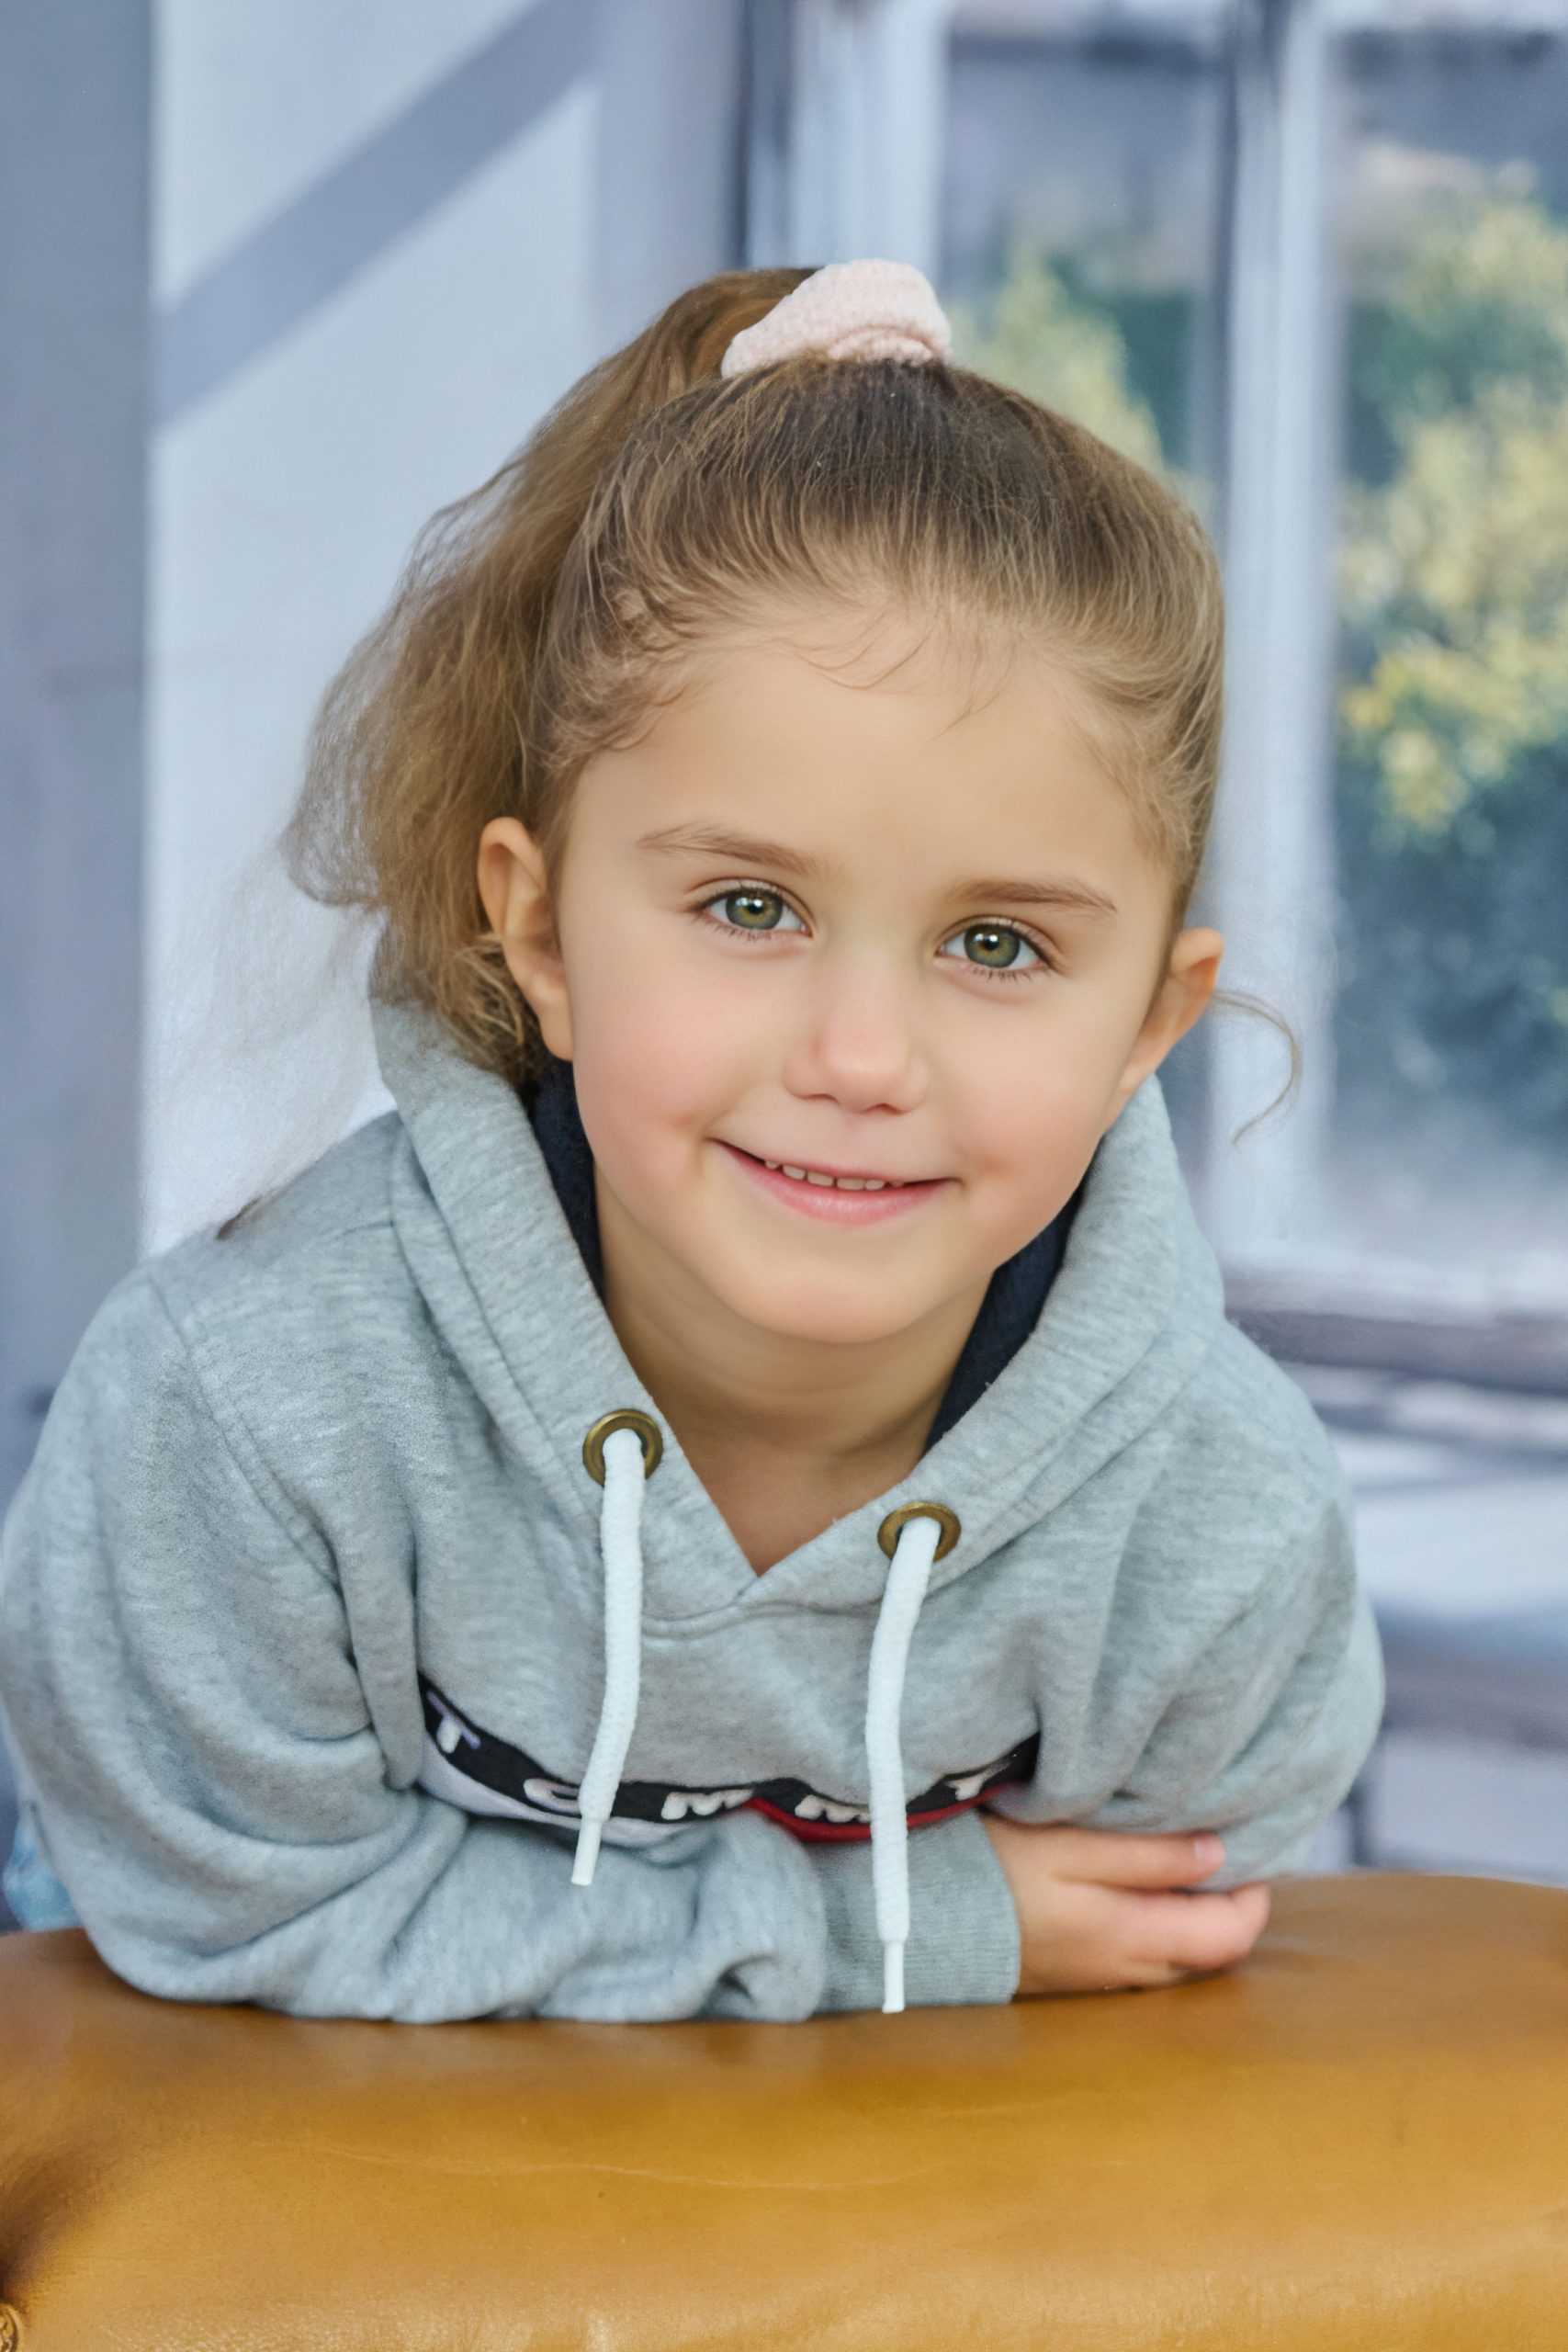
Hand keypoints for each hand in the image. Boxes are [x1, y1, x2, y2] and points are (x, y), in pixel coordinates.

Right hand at [980, 1814, 1270, 1996]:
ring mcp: (1092, 1978)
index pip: (1227, 1939)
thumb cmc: (992, 1867)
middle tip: (1224, 1856)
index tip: (1251, 1854)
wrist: (917, 1918)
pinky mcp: (1066, 1973)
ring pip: (1170, 1960)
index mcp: (1129, 1937)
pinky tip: (1133, 1892)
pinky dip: (1153, 1928)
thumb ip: (1146, 1854)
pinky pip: (1134, 1959)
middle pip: (1205, 1957)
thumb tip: (1220, 1857)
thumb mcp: (1070, 1845)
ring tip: (1182, 1868)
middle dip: (1225, 1911)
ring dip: (1188, 1921)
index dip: (1253, 1900)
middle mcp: (1120, 1970)